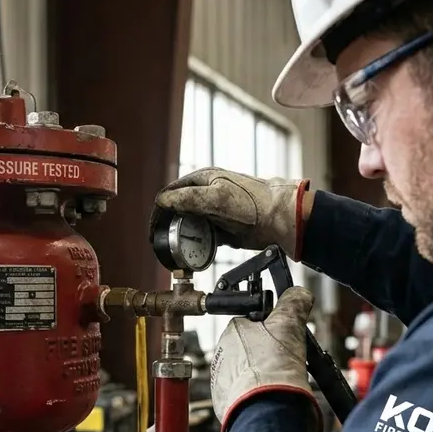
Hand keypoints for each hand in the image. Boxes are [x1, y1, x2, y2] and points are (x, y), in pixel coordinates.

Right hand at [155, 168, 310, 257]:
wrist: (279, 219)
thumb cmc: (253, 203)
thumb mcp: (217, 197)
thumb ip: (188, 198)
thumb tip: (163, 201)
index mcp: (202, 180)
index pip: (169, 193)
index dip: (159, 211)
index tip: (153, 229)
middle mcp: (205, 194)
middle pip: (177, 209)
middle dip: (167, 226)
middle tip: (160, 242)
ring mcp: (214, 211)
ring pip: (189, 225)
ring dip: (181, 236)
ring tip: (176, 249)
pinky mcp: (222, 228)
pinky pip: (203, 237)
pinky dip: (197, 244)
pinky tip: (195, 252)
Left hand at [210, 286, 322, 431]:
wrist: (266, 410)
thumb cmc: (273, 368)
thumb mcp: (290, 324)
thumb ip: (294, 303)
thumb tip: (299, 293)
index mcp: (233, 331)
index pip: (252, 322)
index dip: (273, 328)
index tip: (286, 337)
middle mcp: (222, 354)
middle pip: (250, 347)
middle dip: (268, 353)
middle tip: (285, 360)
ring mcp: (222, 379)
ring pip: (247, 371)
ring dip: (263, 374)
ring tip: (280, 380)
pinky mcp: (225, 402)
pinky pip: (243, 393)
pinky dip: (256, 393)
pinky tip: (270, 394)